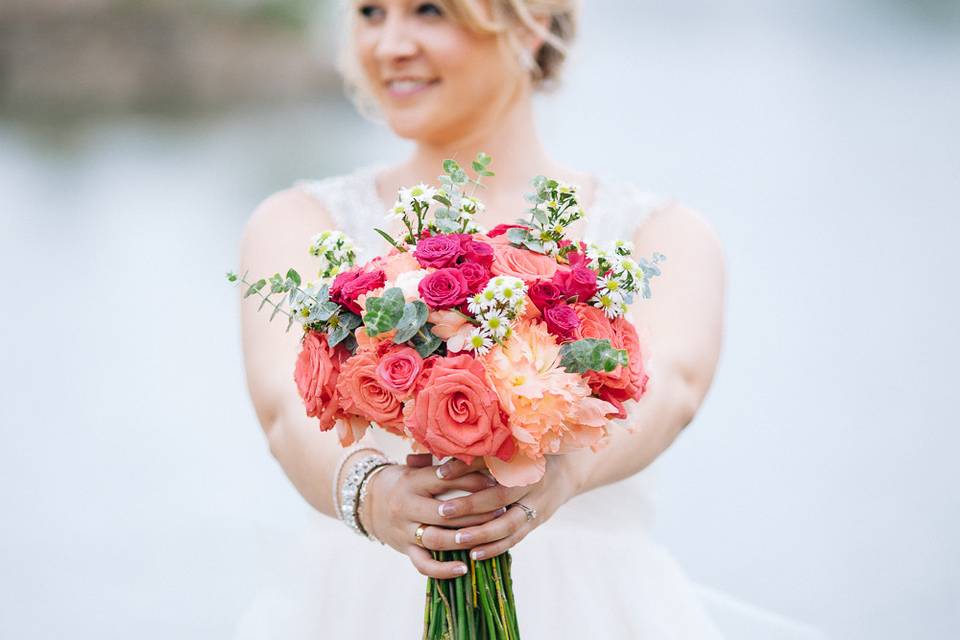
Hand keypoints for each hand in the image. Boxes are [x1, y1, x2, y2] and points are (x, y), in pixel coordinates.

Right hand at [359, 454, 508, 579]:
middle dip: (474, 513)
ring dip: (463, 539)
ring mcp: (405, 530)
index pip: (444, 480)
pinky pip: (423, 564)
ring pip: (436, 538)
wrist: (366, 501)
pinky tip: (463, 569)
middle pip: (443, 512)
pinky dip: (443, 570)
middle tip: (499, 510)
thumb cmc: (402, 481)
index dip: (471, 480)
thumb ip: (439, 461)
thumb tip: (473, 453)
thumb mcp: (415, 467)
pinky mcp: (405, 549)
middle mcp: (406, 506)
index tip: (494, 482)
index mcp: (412, 481)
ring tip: (488, 536)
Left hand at [424, 454, 578, 560]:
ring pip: (508, 522)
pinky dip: (495, 547)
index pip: (491, 461)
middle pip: (500, 495)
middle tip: (443, 511)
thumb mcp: (501, 445)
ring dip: (482, 532)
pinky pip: (516, 537)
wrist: (567, 468)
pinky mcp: (537, 520)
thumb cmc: (524, 452)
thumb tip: (411, 457)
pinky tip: (474, 554)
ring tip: (457, 539)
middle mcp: (531, 480)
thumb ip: (460, 451)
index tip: (440, 473)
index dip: (465, 467)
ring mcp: (537, 502)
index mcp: (522, 455)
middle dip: (471, 504)